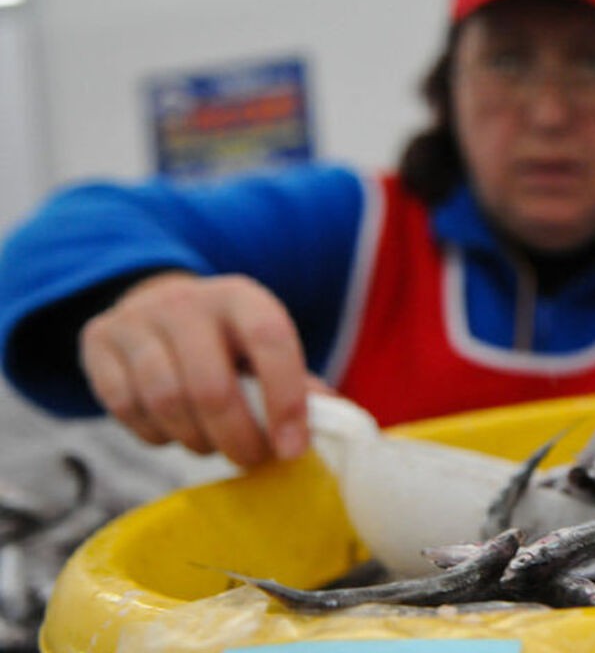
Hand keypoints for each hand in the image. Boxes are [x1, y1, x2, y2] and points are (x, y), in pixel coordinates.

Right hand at [78, 272, 311, 466]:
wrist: (156, 304)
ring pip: (166, 401)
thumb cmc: (227, 341)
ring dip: (196, 440)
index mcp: (241, 297)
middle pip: (211, 387)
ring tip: (213, 445)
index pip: (271, 340)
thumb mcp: (264, 348)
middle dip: (238, 439)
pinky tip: (173, 431)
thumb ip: (298, 383)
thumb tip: (331, 424)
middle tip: (252, 460)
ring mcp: (137, 319)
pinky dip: (155, 435)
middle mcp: (188, 301)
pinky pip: (125, 408)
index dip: (286, 400)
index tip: (293, 450)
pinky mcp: (99, 342)